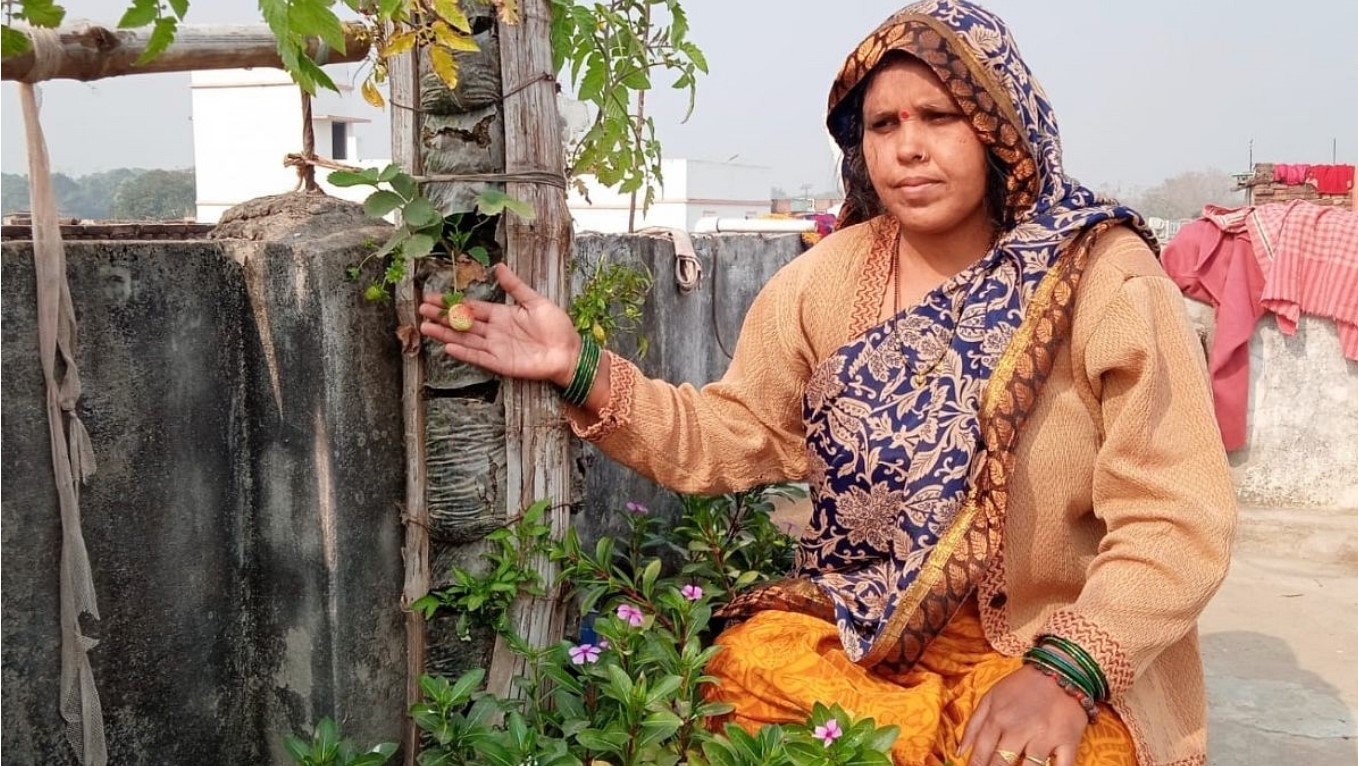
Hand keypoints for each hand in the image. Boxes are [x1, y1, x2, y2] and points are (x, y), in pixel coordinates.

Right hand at [418, 263, 580, 386]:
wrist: (569, 351)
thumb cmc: (556, 326)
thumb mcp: (535, 301)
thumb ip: (515, 286)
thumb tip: (499, 267)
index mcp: (501, 314)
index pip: (470, 308)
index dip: (452, 303)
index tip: (432, 298)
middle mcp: (494, 331)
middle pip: (462, 323)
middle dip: (442, 316)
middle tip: (421, 310)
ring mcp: (496, 348)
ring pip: (465, 339)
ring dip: (445, 334)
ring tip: (426, 327)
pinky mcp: (501, 363)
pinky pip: (478, 357)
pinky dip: (464, 352)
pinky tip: (448, 347)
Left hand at [958, 665, 1088, 765]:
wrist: (1059, 670)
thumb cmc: (1022, 686)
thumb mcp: (991, 697)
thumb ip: (974, 725)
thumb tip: (960, 753)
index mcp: (998, 719)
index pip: (981, 754)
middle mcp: (1019, 730)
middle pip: (1001, 765)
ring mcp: (1045, 737)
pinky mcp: (1068, 742)